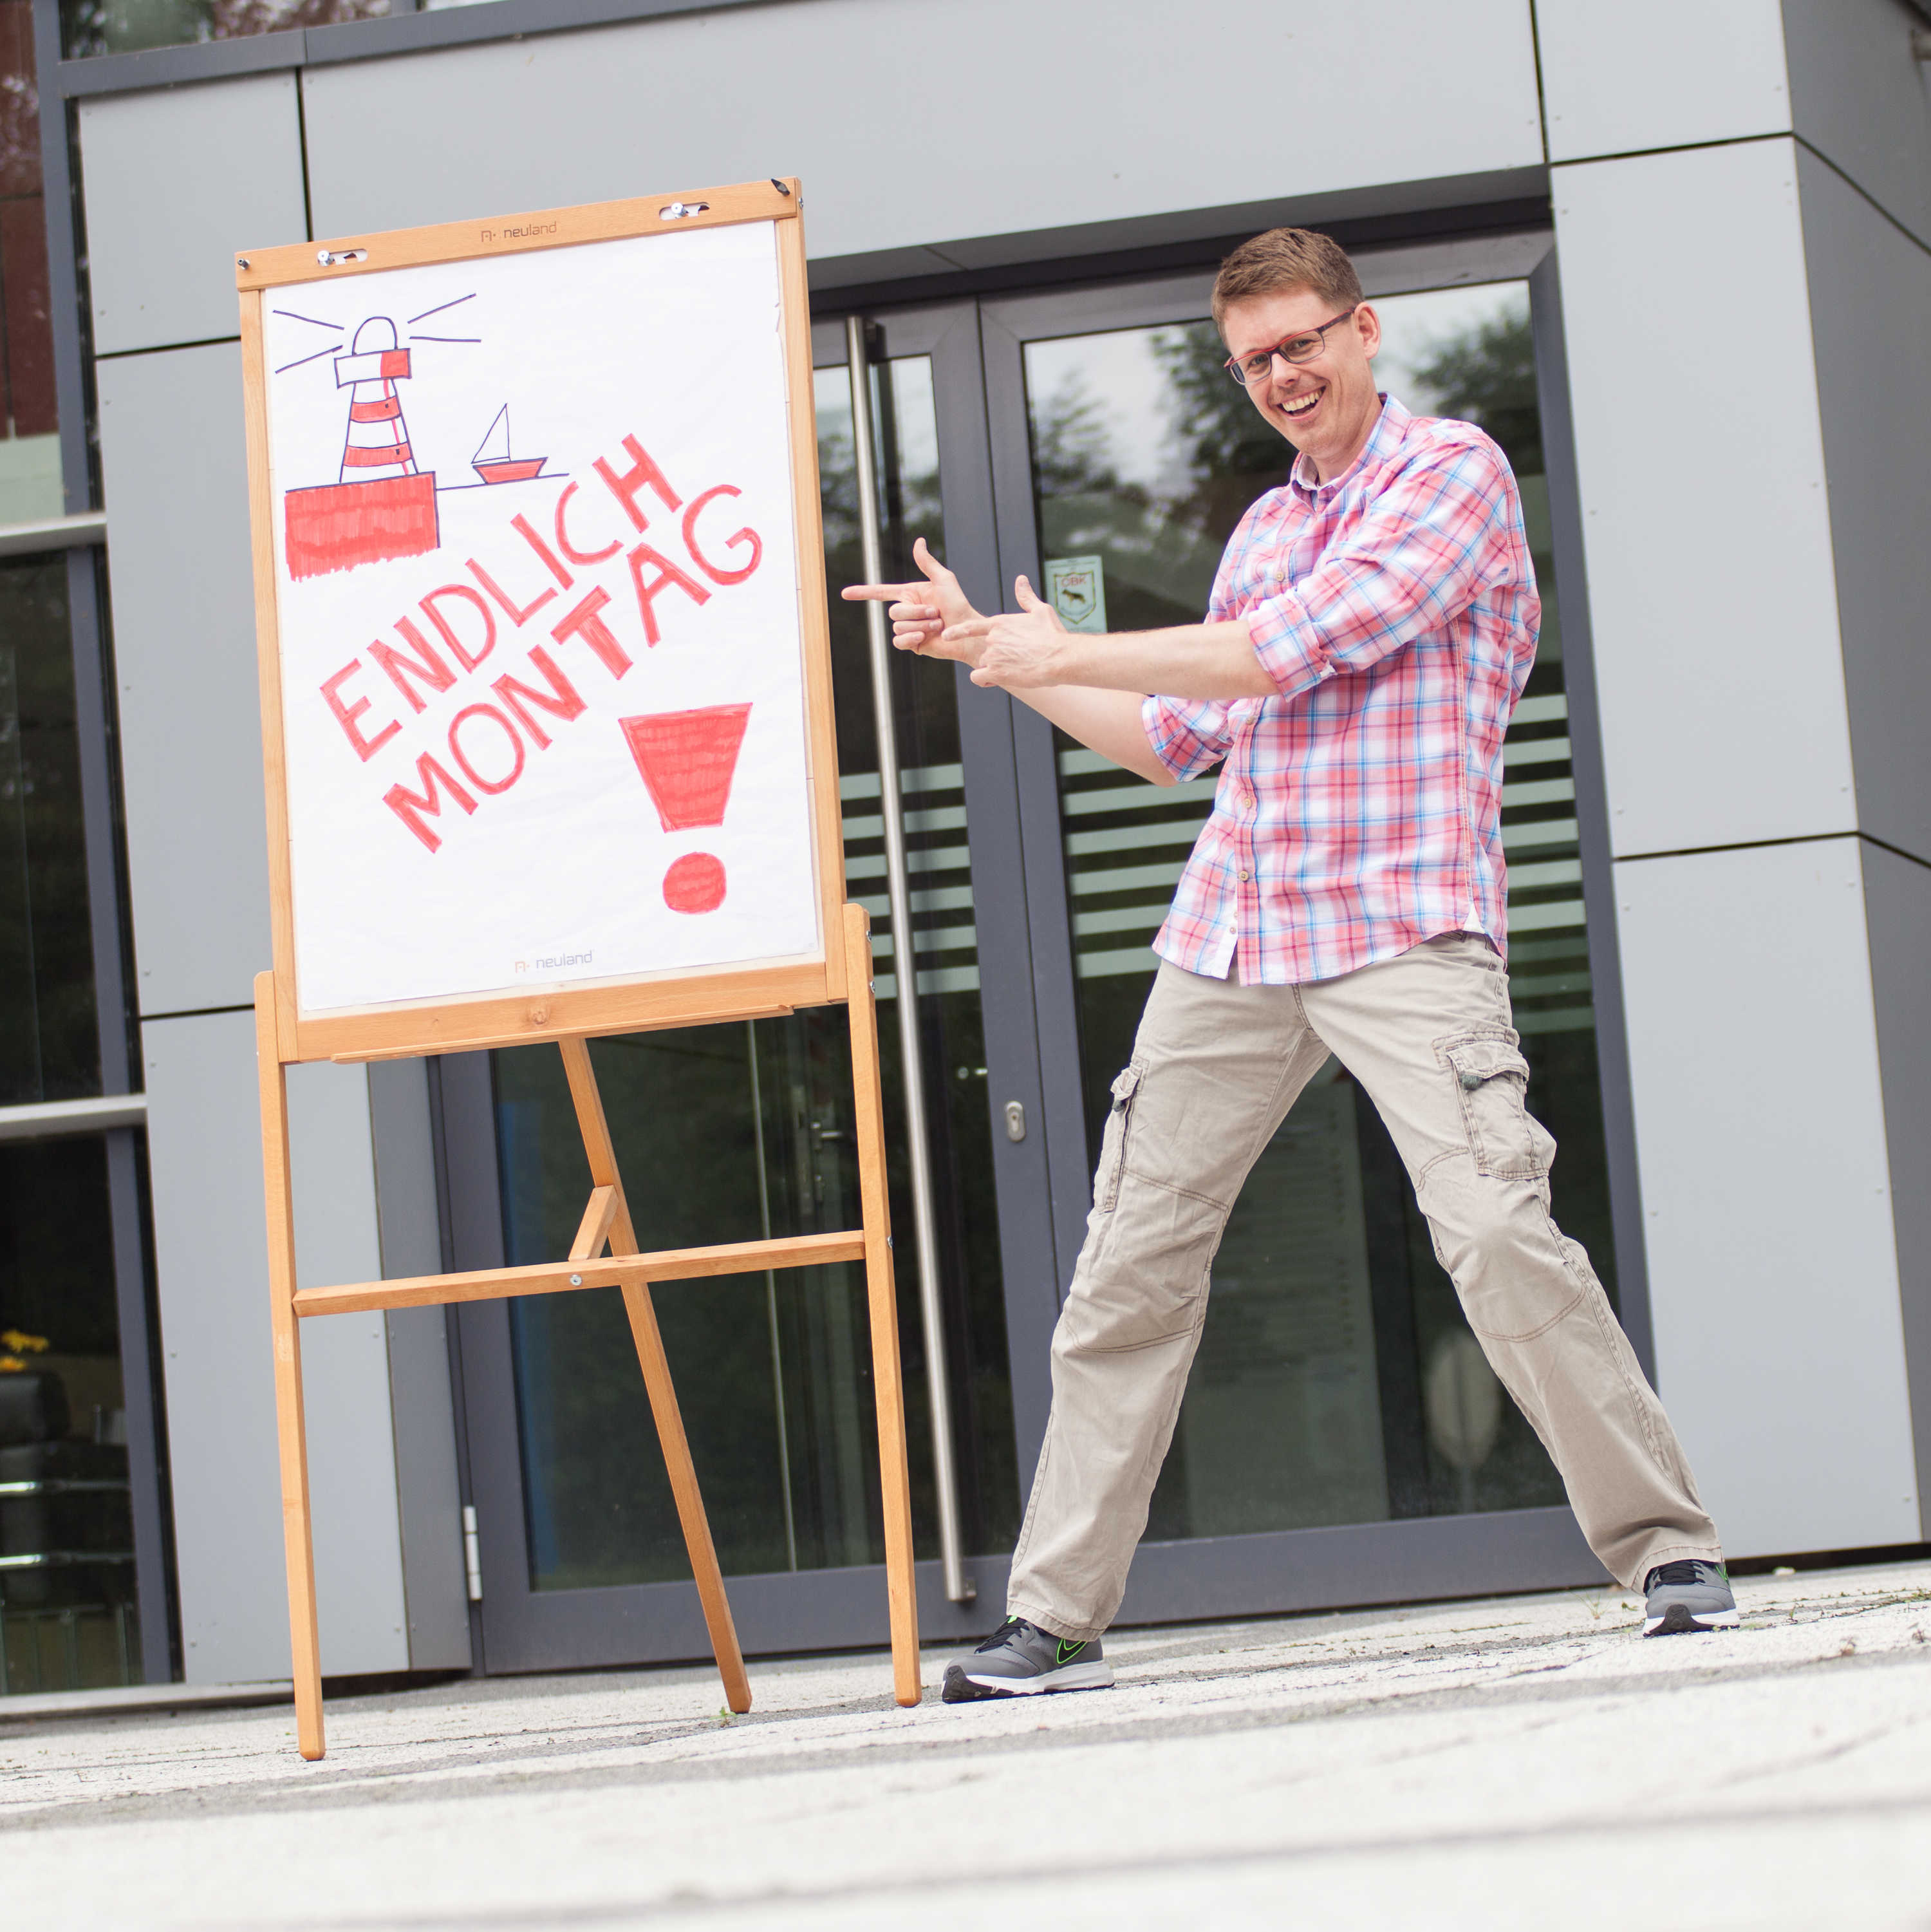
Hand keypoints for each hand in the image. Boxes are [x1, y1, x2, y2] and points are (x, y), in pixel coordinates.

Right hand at [840, 537, 985, 662]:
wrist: (966, 632)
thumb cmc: (959, 605)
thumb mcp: (943, 580)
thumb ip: (927, 563)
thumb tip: (918, 541)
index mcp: (910, 594)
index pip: (881, 593)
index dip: (863, 593)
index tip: (845, 594)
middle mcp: (907, 611)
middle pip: (894, 611)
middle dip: (917, 612)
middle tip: (937, 614)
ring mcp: (908, 628)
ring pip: (898, 626)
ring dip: (920, 625)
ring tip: (937, 625)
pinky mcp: (912, 643)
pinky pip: (899, 641)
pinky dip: (911, 638)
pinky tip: (924, 638)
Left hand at [946, 576, 1076, 689]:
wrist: (1059, 657)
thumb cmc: (1053, 634)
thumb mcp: (1040, 611)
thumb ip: (1025, 597)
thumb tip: (1021, 580)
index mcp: (999, 623)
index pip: (970, 627)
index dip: (957, 632)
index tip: (946, 635)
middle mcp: (992, 638)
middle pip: (982, 650)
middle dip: (995, 657)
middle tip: (1016, 660)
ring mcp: (992, 655)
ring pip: (981, 664)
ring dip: (993, 669)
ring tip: (1015, 669)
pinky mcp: (995, 672)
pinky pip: (978, 678)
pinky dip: (986, 680)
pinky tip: (1000, 680)